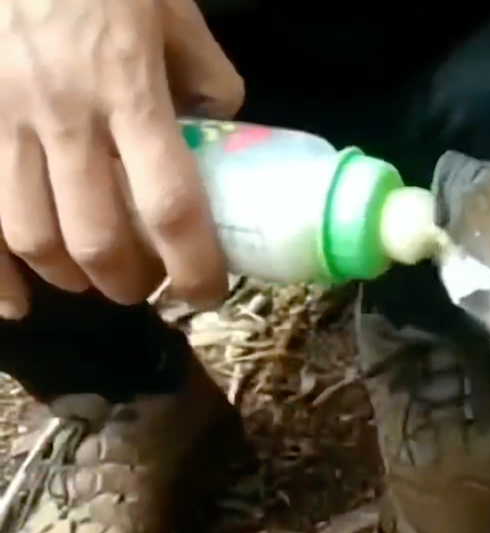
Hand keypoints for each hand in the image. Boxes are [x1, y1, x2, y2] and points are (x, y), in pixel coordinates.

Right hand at [0, 0, 243, 318]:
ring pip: (31, 236)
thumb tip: (222, 128)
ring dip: (73, 276)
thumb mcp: (171, 11)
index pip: (171, 207)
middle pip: (97, 239)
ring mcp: (0, 119)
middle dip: (131, 281)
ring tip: (99, 278)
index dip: (194, 266)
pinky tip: (16, 302)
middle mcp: (61, 115)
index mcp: (128, 89)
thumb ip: (204, 76)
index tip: (209, 291)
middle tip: (151, 284)